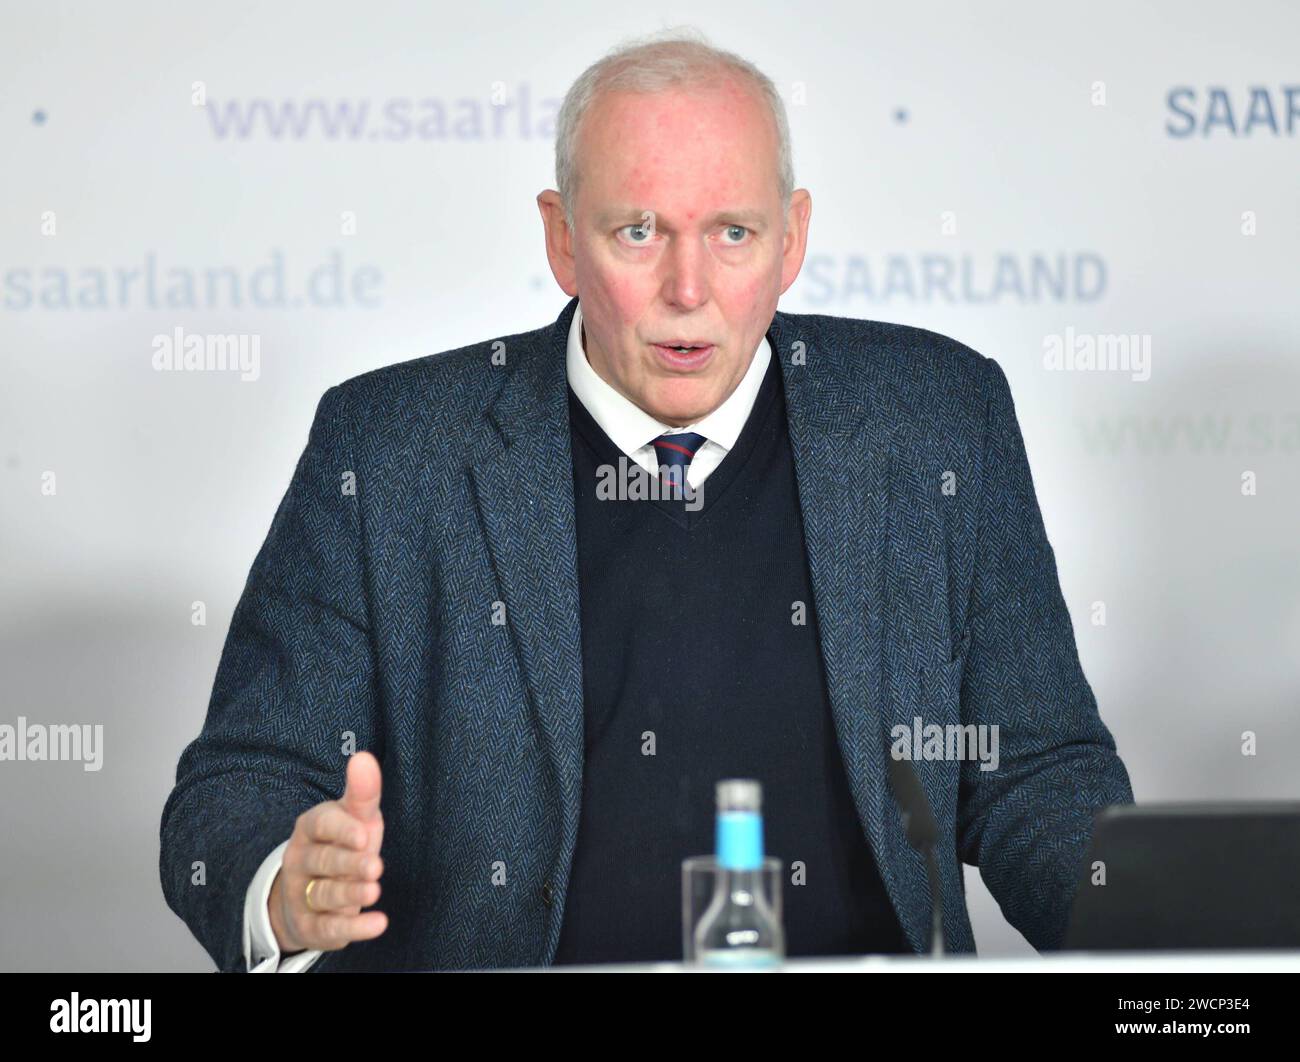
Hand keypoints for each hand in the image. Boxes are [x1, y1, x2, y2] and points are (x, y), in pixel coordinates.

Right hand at [268, 750, 387, 954]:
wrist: (309, 892)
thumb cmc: (343, 844)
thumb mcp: (355, 817)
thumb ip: (362, 793)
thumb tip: (364, 757)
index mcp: (310, 828)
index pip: (321, 825)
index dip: (342, 830)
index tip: (364, 834)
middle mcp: (301, 860)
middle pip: (324, 862)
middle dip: (348, 865)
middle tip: (374, 866)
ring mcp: (303, 894)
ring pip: (325, 894)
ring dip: (350, 894)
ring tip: (374, 891)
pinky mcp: (311, 926)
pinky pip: (330, 928)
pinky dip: (353, 928)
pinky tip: (378, 924)